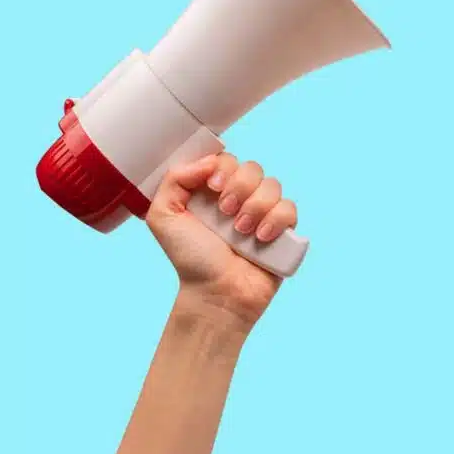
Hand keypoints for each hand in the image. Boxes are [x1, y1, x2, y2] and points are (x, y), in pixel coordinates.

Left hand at [145, 153, 297, 326]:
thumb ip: (174, 180)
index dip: (222, 167)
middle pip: (252, 167)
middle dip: (239, 187)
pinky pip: (290, 208)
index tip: (212, 187)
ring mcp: (262, 213)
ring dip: (256, 206)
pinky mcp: (282, 231)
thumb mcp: (163, 216)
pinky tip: (260, 238)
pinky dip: (275, 221)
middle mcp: (239, 197)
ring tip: (241, 231)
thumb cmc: (190, 258)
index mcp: (212, 191)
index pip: (226, 159)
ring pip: (272, 185)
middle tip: (225, 212)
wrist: (215, 293)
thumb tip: (209, 161)